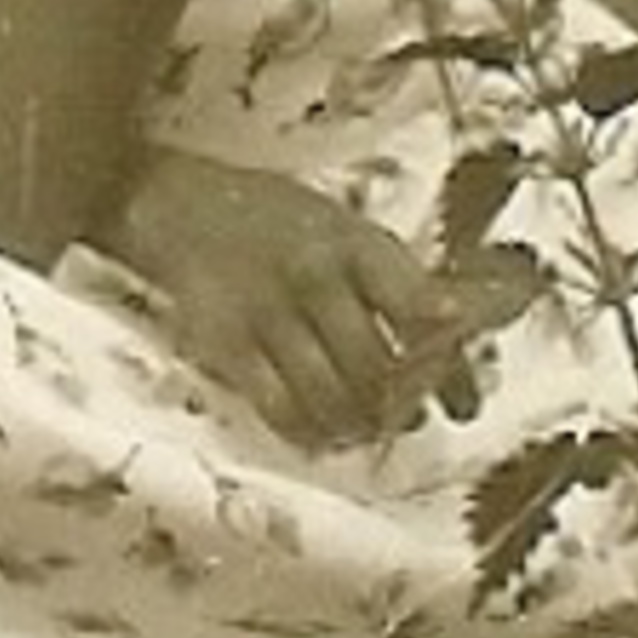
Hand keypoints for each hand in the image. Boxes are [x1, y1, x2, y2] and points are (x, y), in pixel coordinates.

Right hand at [110, 154, 476, 448]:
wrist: (176, 204)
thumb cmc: (276, 220)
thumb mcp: (343, 228)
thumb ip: (396, 280)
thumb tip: (462, 342)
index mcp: (354, 241)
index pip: (419, 306)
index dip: (449, 360)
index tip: (461, 397)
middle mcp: (314, 275)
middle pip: (378, 367)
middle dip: (400, 406)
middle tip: (406, 416)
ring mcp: (267, 312)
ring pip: (333, 398)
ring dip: (357, 426)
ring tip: (362, 426)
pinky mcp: (225, 343)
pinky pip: (279, 409)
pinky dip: (307, 432)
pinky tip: (317, 431)